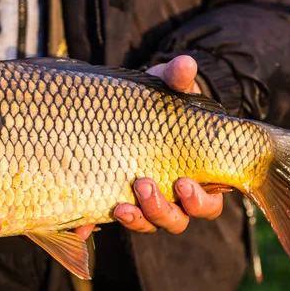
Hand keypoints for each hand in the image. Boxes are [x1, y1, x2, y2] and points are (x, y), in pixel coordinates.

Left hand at [77, 55, 223, 236]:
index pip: (207, 203)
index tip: (183, 183)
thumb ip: (177, 79)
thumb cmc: (158, 103)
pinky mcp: (114, 201)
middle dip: (163, 210)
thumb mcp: (167, 88)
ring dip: (137, 220)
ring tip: (121, 206)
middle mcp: (172, 198)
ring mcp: (143, 203)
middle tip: (144, 185)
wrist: (126, 109)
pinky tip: (82, 225)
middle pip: (177, 220)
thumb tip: (185, 65)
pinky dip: (94, 225)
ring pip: (148, 225)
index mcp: (195, 177)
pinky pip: (106, 221)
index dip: (199, 201)